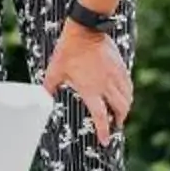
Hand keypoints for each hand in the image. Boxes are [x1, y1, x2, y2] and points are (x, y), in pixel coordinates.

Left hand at [42, 22, 131, 142]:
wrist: (85, 29)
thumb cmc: (67, 50)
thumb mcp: (54, 70)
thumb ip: (49, 87)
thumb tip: (41, 98)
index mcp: (90, 90)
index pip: (101, 117)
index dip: (104, 131)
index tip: (105, 141)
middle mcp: (106, 85)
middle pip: (120, 109)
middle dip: (120, 120)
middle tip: (115, 125)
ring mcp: (115, 75)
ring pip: (127, 98)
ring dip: (125, 108)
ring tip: (121, 112)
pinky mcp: (121, 66)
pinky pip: (128, 85)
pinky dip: (128, 93)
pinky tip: (124, 94)